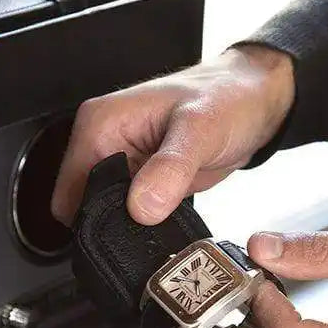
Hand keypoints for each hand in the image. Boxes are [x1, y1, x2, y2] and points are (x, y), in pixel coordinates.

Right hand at [50, 45, 294, 225]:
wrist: (258, 101)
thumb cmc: (229, 98)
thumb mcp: (200, 129)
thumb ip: (170, 169)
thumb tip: (141, 206)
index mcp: (100, 125)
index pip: (69, 189)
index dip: (90, 217)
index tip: (124, 229)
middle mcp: (104, 143)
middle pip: (82, 206)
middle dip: (111, 225)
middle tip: (149, 228)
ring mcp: (122, 163)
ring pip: (105, 213)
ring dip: (129, 227)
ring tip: (162, 221)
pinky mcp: (141, 179)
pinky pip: (129, 213)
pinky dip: (144, 224)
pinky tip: (167, 220)